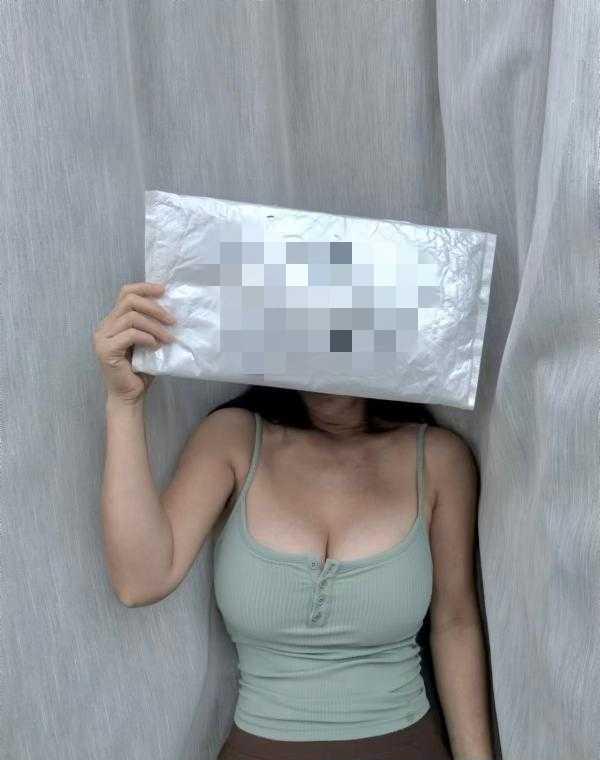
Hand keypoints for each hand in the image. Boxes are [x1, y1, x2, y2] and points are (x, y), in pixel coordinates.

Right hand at [92, 281, 176, 404]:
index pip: (126, 293)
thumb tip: (173, 309)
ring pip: (132, 317)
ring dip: (155, 326)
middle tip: (172, 320)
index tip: (164, 290)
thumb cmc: (141, 371)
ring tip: (169, 338)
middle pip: (129, 300)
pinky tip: (156, 346)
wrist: (130, 396)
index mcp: (113, 322)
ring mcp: (102, 338)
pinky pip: (130, 334)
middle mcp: (104, 327)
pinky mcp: (106, 350)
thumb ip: (152, 325)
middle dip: (154, 307)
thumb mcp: (148, 342)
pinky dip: (147, 337)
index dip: (145, 288)